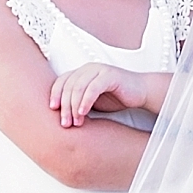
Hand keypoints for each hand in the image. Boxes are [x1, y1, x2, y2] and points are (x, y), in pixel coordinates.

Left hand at [48, 62, 168, 131]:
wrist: (140, 93)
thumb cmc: (116, 98)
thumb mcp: (91, 102)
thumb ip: (77, 104)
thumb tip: (60, 117)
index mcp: (81, 73)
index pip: (61, 81)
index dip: (54, 95)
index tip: (52, 111)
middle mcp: (87, 69)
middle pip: (68, 85)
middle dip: (64, 106)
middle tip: (65, 124)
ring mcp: (98, 70)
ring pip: (78, 87)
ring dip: (74, 106)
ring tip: (75, 122)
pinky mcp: (109, 75)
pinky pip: (93, 88)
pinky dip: (86, 101)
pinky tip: (83, 113)